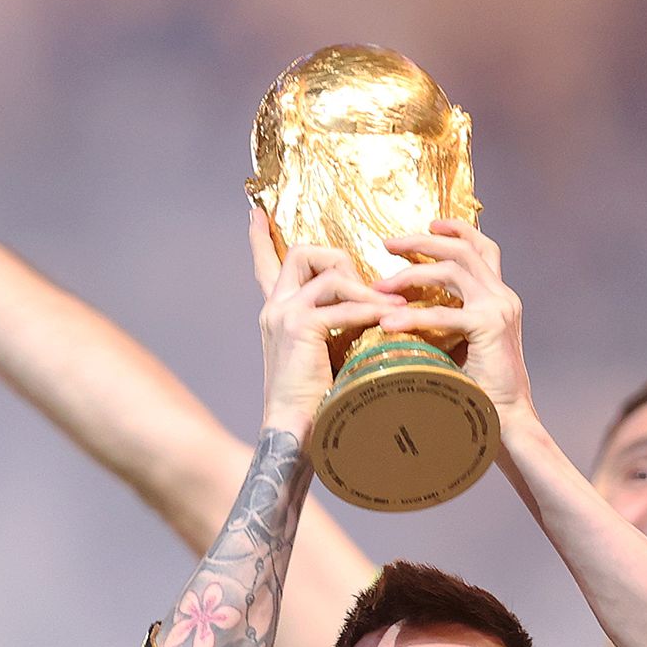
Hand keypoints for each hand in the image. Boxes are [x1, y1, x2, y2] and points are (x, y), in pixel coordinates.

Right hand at [250, 211, 387, 434]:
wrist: (297, 433)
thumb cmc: (318, 403)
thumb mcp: (326, 354)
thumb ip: (337, 327)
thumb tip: (373, 309)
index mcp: (276, 313)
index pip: (264, 265)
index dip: (259, 239)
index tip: (256, 213)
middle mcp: (274, 307)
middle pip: (302, 252)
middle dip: (339, 259)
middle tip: (367, 288)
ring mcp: (283, 314)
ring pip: (327, 271)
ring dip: (363, 287)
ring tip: (390, 306)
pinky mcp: (298, 327)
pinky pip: (342, 304)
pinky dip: (369, 310)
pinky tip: (388, 319)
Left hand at [373, 220, 532, 419]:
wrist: (507, 420)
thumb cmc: (482, 389)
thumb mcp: (463, 345)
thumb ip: (447, 322)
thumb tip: (407, 312)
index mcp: (499, 297)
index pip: (482, 247)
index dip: (457, 230)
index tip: (428, 223)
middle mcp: (502, 296)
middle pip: (462, 249)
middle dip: (422, 241)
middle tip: (387, 243)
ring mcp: (498, 309)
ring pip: (452, 271)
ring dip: (411, 273)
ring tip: (380, 286)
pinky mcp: (489, 327)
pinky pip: (445, 314)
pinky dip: (413, 317)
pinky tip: (387, 324)